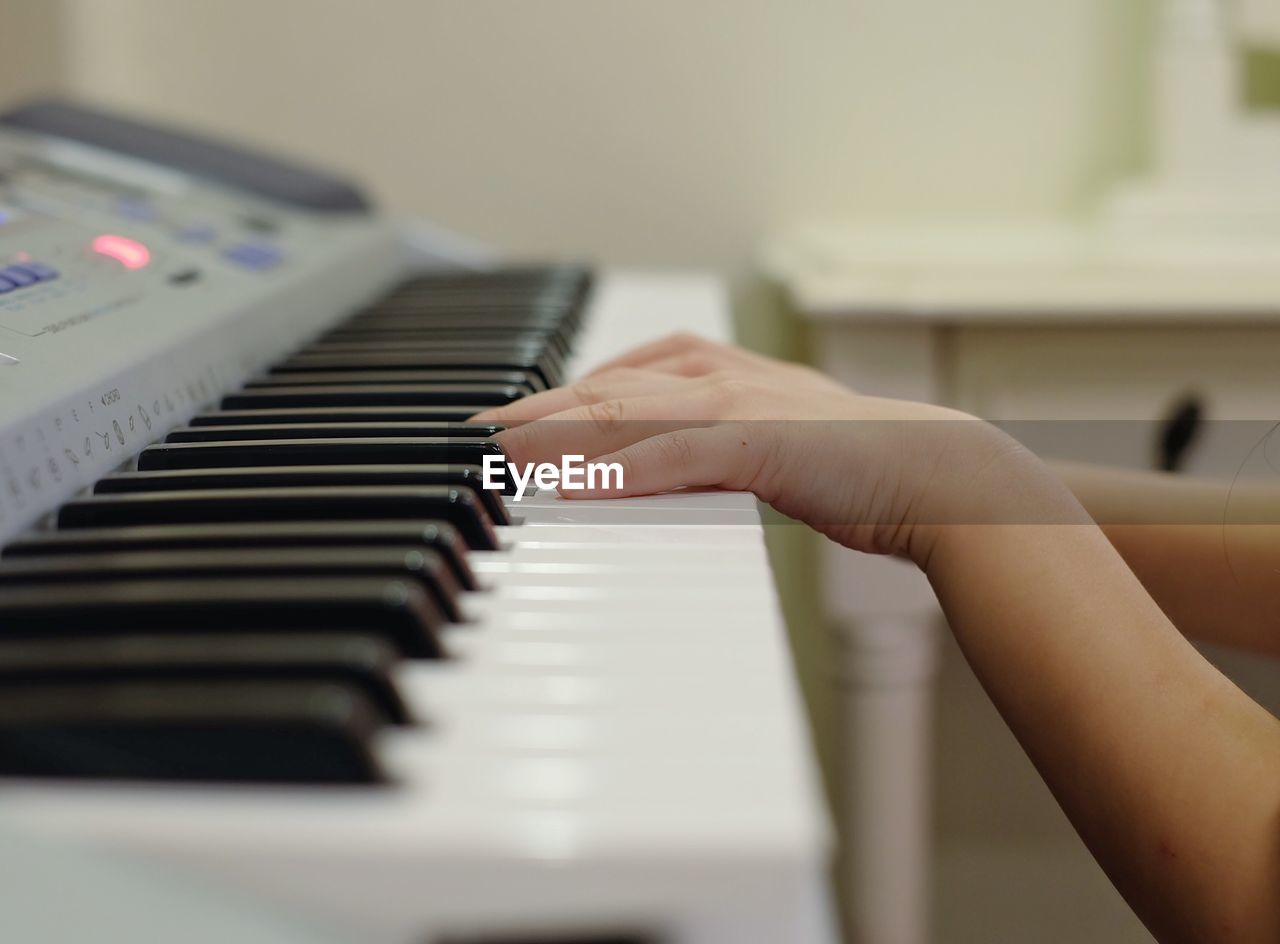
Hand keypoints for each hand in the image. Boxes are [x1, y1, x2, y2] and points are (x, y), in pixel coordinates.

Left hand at [473, 334, 1047, 563]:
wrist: (935, 473)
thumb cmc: (857, 467)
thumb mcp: (768, 449)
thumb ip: (709, 452)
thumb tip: (652, 473)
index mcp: (728, 373)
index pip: (623, 378)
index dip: (560, 393)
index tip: (509, 416)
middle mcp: (727, 377)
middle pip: (609, 390)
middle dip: (536, 409)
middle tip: (477, 430)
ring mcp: (742, 405)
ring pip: (630, 414)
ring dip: (558, 433)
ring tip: (500, 451)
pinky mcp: (760, 443)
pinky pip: (675, 456)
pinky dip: (621, 468)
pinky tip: (576, 483)